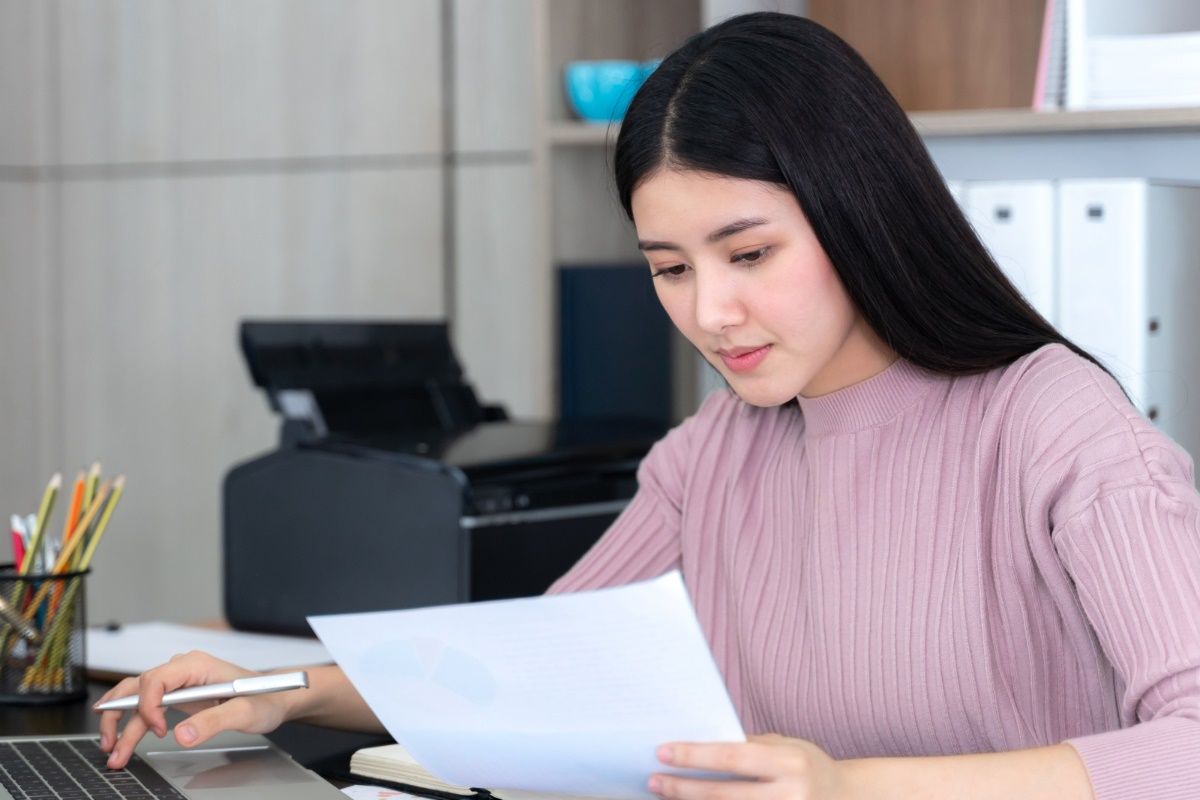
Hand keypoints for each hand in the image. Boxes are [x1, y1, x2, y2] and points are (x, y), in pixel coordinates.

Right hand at [94, 651, 291, 768]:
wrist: (275, 699)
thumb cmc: (265, 699)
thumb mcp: (244, 712)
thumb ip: (214, 722)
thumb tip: (182, 735)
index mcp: (197, 665)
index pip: (156, 679)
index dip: (150, 706)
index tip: (160, 730)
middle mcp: (183, 669)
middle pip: (138, 687)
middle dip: (119, 716)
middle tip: (111, 746)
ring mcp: (179, 683)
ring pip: (137, 699)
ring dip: (121, 724)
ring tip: (112, 752)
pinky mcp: (179, 696)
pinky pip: (147, 707)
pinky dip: (132, 724)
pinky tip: (120, 740)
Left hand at [650, 734, 858, 798]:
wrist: (848, 797)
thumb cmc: (806, 765)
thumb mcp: (784, 746)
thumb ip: (747, 747)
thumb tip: (698, 747)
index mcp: (790, 762)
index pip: (732, 757)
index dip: (695, 755)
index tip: (663, 752)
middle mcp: (791, 795)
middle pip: (725, 795)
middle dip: (684, 789)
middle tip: (653, 781)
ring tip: (666, 796)